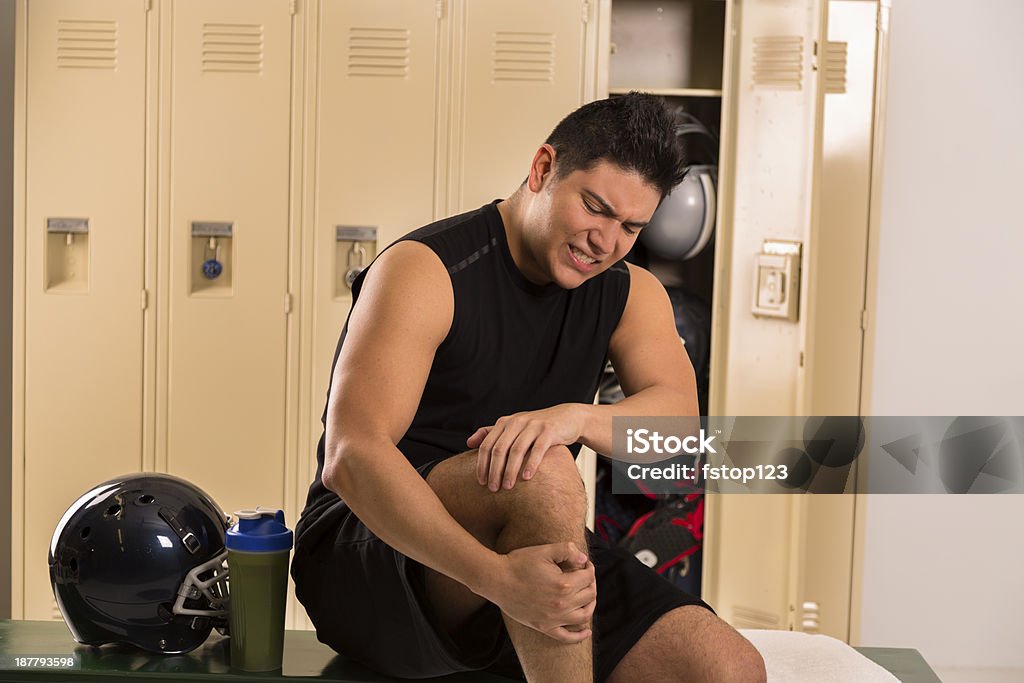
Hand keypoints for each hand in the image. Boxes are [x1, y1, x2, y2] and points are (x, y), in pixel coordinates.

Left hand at [467, 404, 585, 491]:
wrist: (567, 418)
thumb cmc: (536, 428)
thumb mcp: (513, 428)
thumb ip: (491, 434)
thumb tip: (468, 443)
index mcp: (505, 422)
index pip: (487, 445)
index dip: (482, 464)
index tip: (480, 482)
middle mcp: (517, 422)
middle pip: (499, 449)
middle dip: (494, 471)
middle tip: (493, 489)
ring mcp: (533, 425)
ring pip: (516, 450)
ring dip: (510, 471)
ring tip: (507, 487)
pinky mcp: (549, 431)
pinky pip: (537, 450)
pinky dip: (531, 464)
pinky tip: (526, 478)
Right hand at [482, 542, 595, 642]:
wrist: (497, 580)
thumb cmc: (519, 563)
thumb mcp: (544, 551)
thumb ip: (567, 550)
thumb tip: (584, 560)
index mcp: (563, 584)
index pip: (588, 577)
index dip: (589, 568)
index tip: (585, 564)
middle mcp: (562, 604)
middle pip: (589, 595)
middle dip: (591, 583)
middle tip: (585, 577)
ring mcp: (553, 618)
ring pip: (584, 616)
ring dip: (590, 605)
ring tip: (587, 596)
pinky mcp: (544, 627)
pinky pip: (566, 637)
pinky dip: (579, 636)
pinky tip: (587, 632)